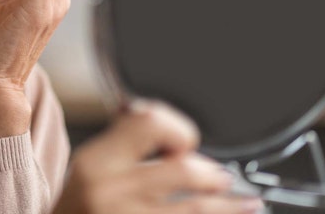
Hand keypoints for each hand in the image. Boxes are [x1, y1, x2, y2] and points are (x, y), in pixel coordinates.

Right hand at [53, 100, 264, 213]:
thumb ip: (122, 142)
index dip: (177, 128)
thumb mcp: (87, 168)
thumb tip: (161, 120)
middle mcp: (110, 190)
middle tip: (223, 177)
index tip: (186, 140)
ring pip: (195, 209)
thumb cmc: (76, 208)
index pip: (149, 123)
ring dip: (229, 206)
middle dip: (212, 174)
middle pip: (182, 171)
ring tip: (248, 202)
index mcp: (96, 161)